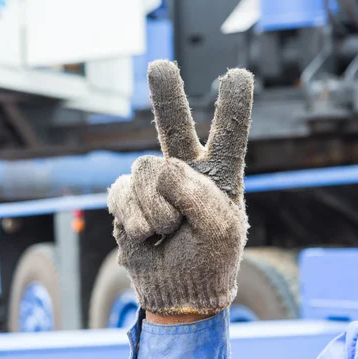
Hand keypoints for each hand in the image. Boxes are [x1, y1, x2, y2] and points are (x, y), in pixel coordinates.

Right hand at [108, 60, 253, 315]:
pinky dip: (134, 218)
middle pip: (173, 124)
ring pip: (144, 169)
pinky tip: (146, 235)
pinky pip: (120, 191)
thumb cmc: (210, 260)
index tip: (236, 76)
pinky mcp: (126, 198)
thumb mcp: (221, 229)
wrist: (180, 291)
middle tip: (159, 67)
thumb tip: (162, 168)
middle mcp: (185, 172)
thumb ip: (198, 194)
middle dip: (166, 96)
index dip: (232, 106)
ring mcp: (153, 184)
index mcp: (220, 174)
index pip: (228, 134)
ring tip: (168, 232)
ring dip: (156, 210)